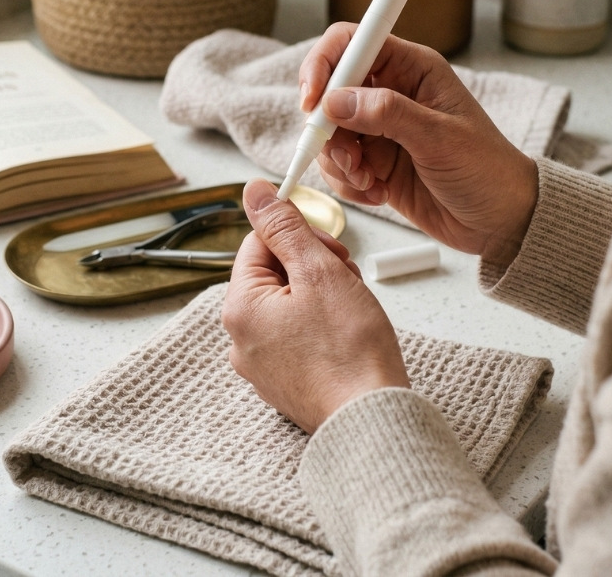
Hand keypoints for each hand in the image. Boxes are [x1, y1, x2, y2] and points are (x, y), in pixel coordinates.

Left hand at [222, 178, 409, 433]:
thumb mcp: (319, 271)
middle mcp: (240, 339)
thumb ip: (284, 226)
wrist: (370, 419)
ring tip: (352, 309)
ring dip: (322, 294)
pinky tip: (348, 334)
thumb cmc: (350, 349)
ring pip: (289, 304)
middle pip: (274, 274)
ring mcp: (261, 365)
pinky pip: (297, 336)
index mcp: (240, 307)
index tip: (330, 247)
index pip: (259, 243)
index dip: (299, 236)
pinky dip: (322, 326)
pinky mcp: (284, 383)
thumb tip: (254, 191)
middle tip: (346, 278)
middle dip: (314, 266)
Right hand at [300, 23, 537, 267]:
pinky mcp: (374, 163)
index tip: (313, 100)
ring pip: (328, 133)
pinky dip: (348, 183)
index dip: (324, 65)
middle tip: (350, 158)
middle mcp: (391, 93)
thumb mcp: (440, 138)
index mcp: (412, 69)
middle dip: (328, 128)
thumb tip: (335, 101)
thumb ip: (387, 113)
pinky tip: (377, 193)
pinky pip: (338, 165)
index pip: (351, 43)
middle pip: (329, 92)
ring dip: (339, 161)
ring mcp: (380, 130)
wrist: (500, 220)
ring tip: (370, 181)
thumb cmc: (487, 170)